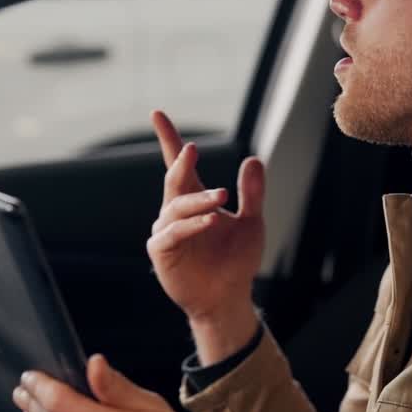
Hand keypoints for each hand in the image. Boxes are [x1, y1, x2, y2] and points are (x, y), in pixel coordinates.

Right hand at [148, 111, 262, 353]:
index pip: (178, 165)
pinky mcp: (162, 252)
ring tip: (220, 198)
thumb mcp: (252, 223)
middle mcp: (176, 211)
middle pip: (174, 180)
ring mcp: (166, 231)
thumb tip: (253, 159)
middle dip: (182, 163)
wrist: (229, 297)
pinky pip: (173, 233)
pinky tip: (210, 221)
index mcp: (194, 199)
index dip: (169, 139)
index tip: (158, 114)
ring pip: (176, 207)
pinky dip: (191, 225)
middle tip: (193, 151)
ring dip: (197, 201)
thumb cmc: (237, 260)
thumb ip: (252, 193)